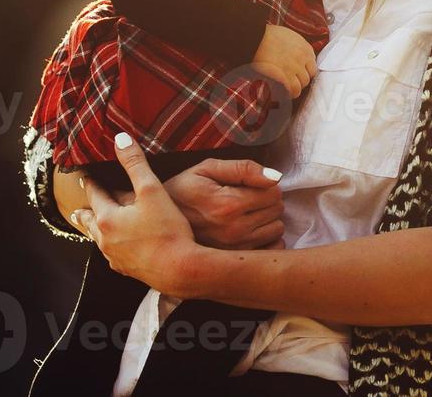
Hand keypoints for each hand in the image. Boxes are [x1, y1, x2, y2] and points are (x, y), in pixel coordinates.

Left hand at [74, 133, 209, 298]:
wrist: (181, 270)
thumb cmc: (167, 230)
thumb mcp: (152, 190)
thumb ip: (135, 164)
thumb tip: (120, 139)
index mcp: (108, 218)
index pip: (95, 195)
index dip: (91, 183)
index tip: (85, 176)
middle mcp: (106, 240)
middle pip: (90, 222)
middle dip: (84, 212)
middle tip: (76, 209)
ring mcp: (116, 258)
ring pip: (99, 241)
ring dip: (94, 231)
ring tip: (91, 229)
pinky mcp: (128, 270)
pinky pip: (112, 256)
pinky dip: (109, 248)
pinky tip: (115, 251)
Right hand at [164, 158, 286, 250]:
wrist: (155, 224)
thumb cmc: (182, 191)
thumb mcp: (206, 169)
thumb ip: (243, 168)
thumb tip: (275, 177)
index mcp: (227, 204)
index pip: (273, 192)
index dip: (265, 185)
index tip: (250, 185)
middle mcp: (233, 230)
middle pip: (277, 210)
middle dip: (267, 200)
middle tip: (246, 198)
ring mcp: (234, 249)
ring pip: (276, 230)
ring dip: (267, 219)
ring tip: (245, 214)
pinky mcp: (233, 262)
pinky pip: (270, 249)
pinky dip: (266, 239)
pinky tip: (249, 231)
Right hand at [250, 23, 317, 98]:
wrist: (255, 38)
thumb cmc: (267, 36)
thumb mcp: (289, 36)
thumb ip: (297, 47)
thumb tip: (299, 58)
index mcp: (305, 48)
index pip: (312, 66)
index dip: (303, 71)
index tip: (297, 73)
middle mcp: (303, 59)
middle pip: (308, 77)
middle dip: (299, 80)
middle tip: (289, 81)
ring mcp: (294, 69)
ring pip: (301, 86)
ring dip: (293, 88)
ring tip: (285, 88)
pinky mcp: (285, 77)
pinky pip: (292, 91)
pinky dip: (288, 94)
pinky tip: (282, 92)